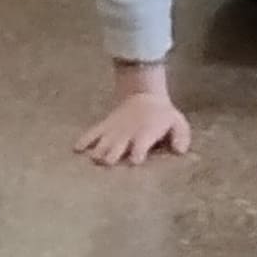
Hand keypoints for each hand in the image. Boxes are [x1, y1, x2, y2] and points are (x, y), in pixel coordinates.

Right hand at [78, 88, 192, 165]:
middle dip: (112, 155)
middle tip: (108, 163)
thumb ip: (180, 137)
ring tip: (93, 160)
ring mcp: (114, 130)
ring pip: (103, 142)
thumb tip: (180, 151)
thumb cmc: (162, 114)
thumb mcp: (177, 122)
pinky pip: (92, 133)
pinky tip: (76, 149)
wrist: (144, 93)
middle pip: (117, 147)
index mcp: (145, 134)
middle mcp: (127, 134)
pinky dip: (84, 140)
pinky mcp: (104, 126)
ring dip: (98, 151)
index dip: (137, 154)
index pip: (140, 147)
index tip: (134, 161)